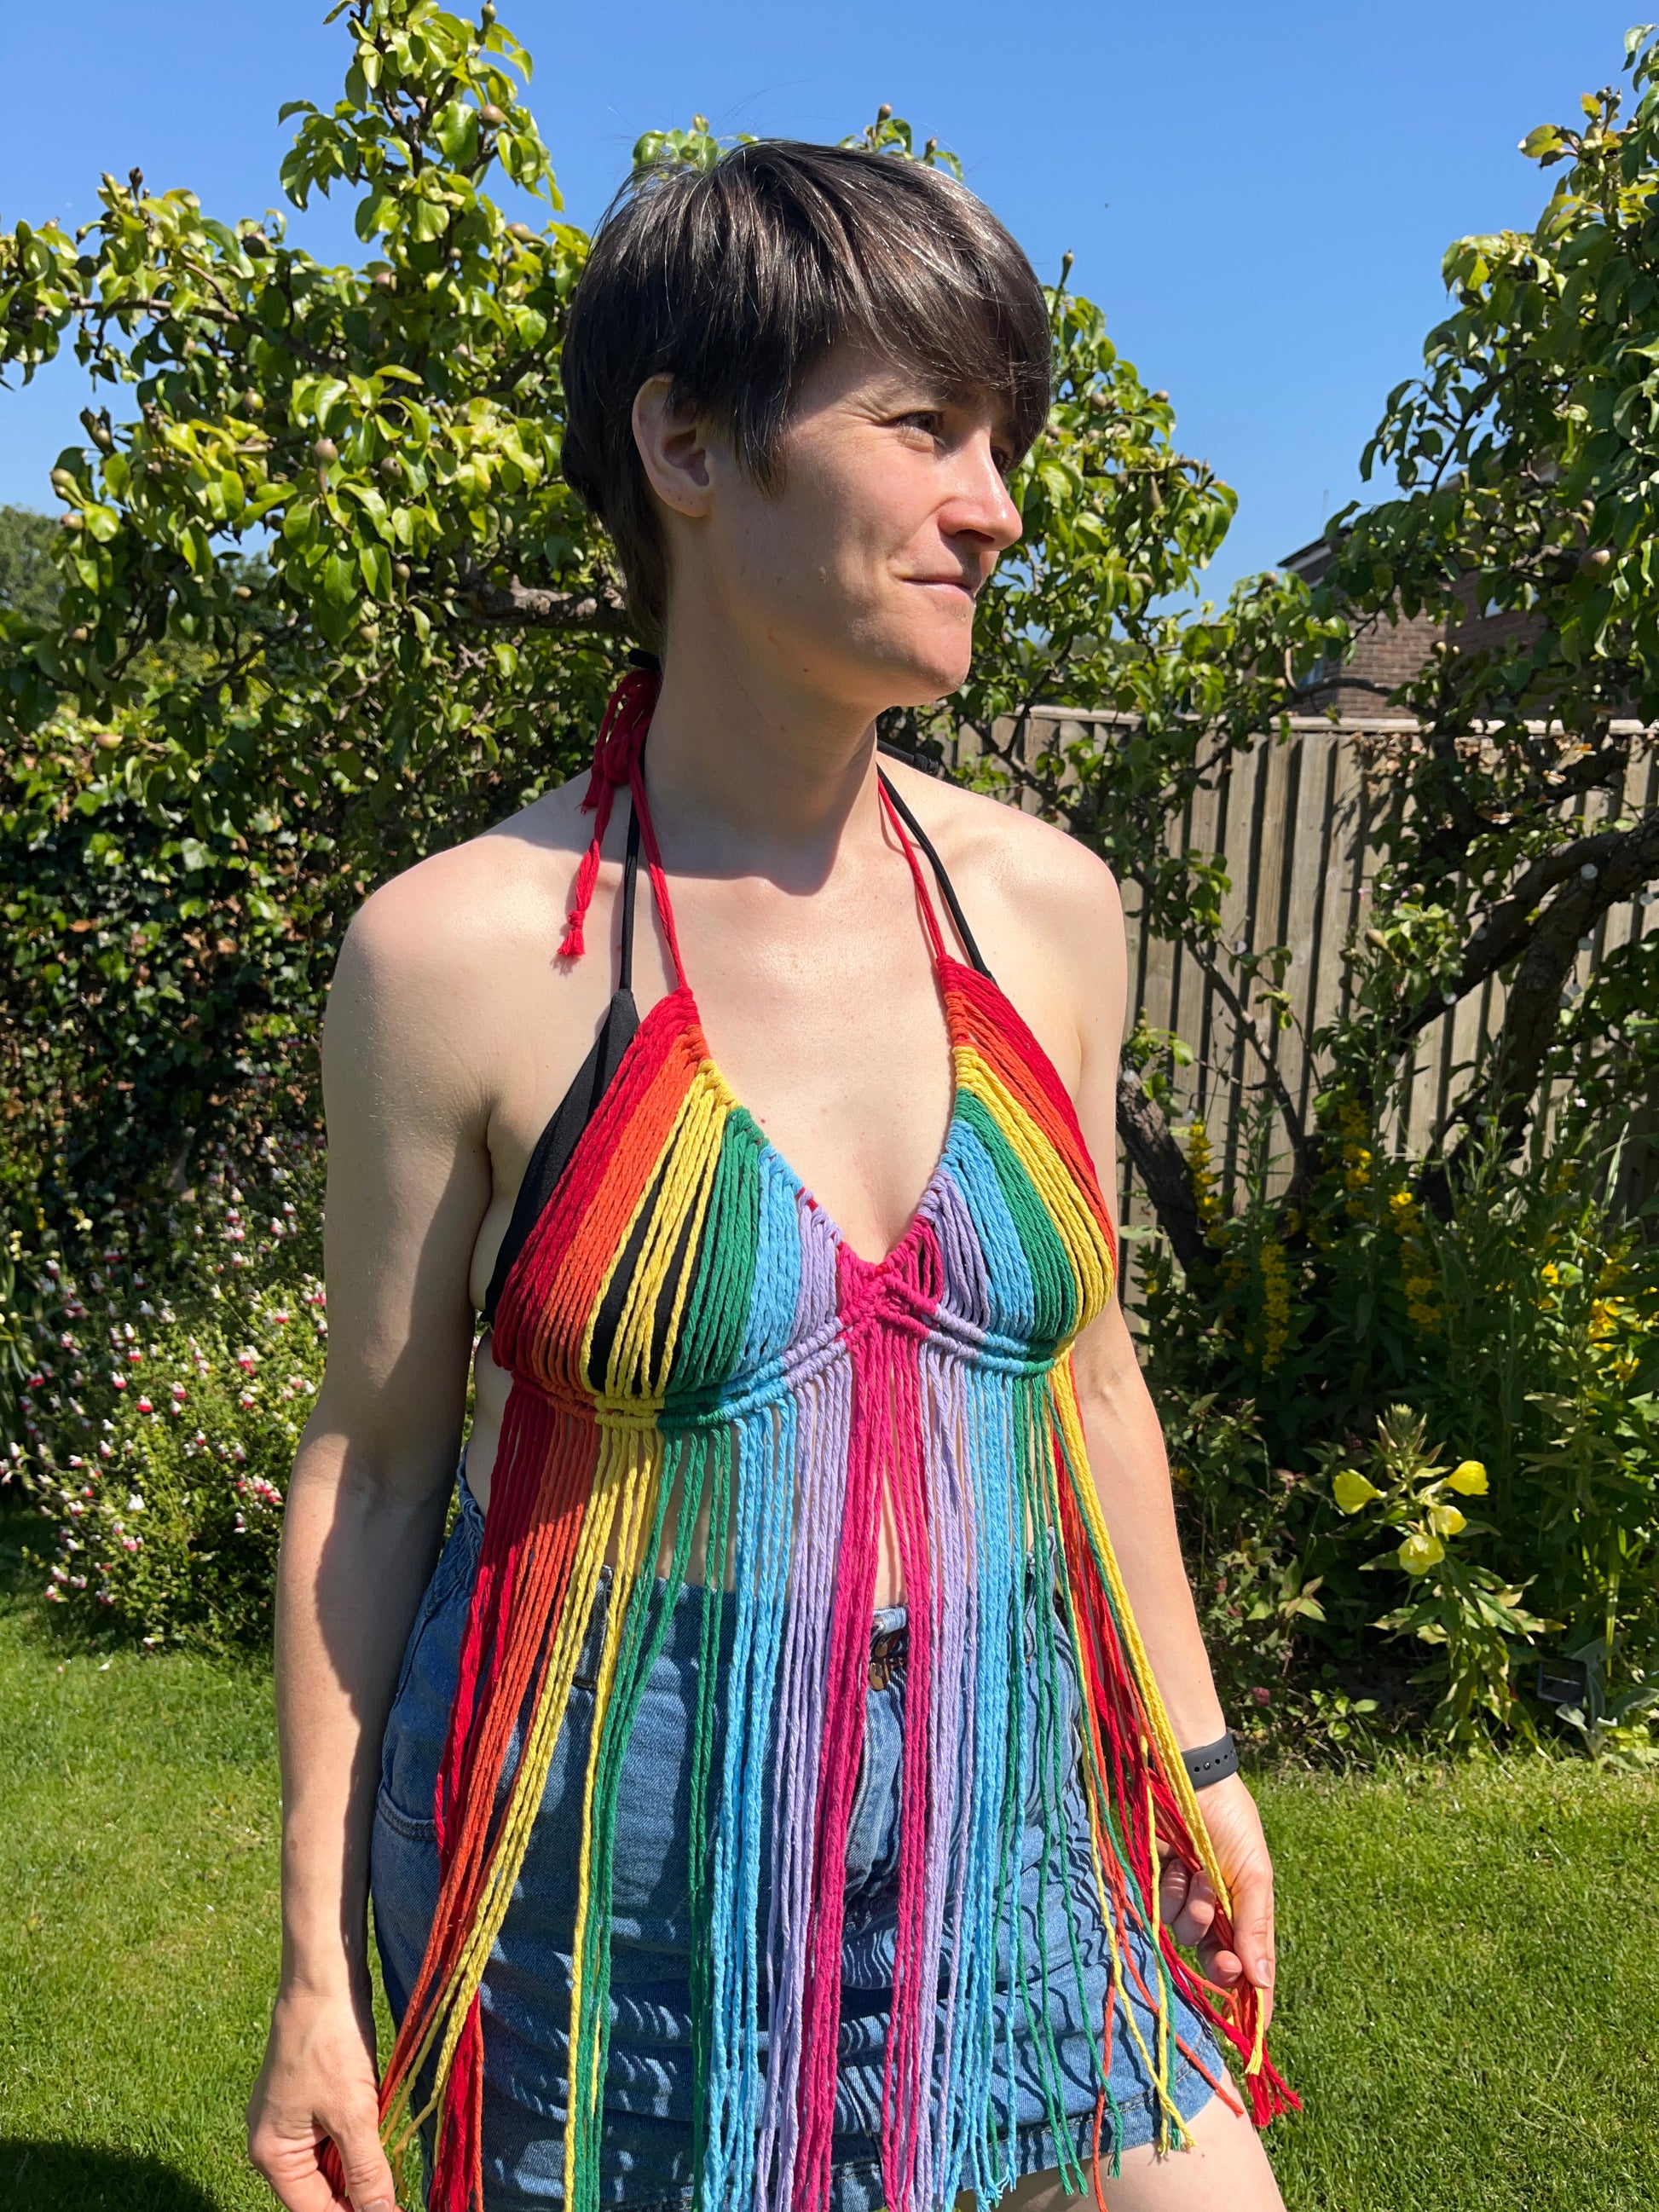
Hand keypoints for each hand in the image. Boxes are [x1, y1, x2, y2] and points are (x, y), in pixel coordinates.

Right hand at [247, 1980, 398, 2211]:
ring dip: (362, 2158)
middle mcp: (272, 2141)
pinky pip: (333, 2132)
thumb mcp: (354, 2114)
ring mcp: (289, 2117)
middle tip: (401, 2188)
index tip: (393, 2208)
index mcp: (271, 2155)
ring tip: (389, 2146)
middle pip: (321, 2188)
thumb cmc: (331, 2043)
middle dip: (359, 2188)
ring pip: (332, 2159)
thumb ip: (367, 2173)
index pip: (314, 2210)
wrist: (324, 1977)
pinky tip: (380, 2120)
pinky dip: (358, 2133)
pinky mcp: (308, 2095)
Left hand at [1159, 1772, 1275, 2018]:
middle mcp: (1213, 1908)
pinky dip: (1169, 1894)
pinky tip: (1175, 1867)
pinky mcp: (1153, 1882)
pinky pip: (1160, 1909)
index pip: (1251, 1966)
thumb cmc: (1228, 1821)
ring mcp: (1182, 1895)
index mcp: (1246, 1909)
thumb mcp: (1253, 1873)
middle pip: (1213, 1958)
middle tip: (1221, 1959)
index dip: (1252, 2000)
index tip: (1252, 2034)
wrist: (1184, 1774)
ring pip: (1184, 1933)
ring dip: (1192, 1913)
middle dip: (1217, 1962)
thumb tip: (1262, 1982)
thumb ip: (1255, 1927)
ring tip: (1197, 1878)